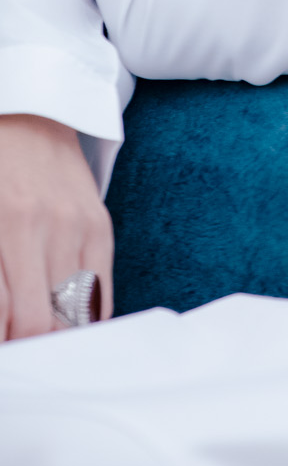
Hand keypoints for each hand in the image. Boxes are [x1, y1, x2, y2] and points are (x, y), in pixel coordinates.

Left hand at [0, 115, 112, 338]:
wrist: (27, 115)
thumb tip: (4, 323)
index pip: (3, 315)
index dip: (5, 345)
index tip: (6, 350)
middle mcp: (36, 229)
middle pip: (36, 323)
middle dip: (24, 346)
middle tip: (16, 348)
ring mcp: (74, 226)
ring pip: (72, 315)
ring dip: (53, 336)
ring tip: (37, 339)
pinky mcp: (100, 225)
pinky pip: (101, 293)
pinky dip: (84, 319)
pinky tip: (66, 325)